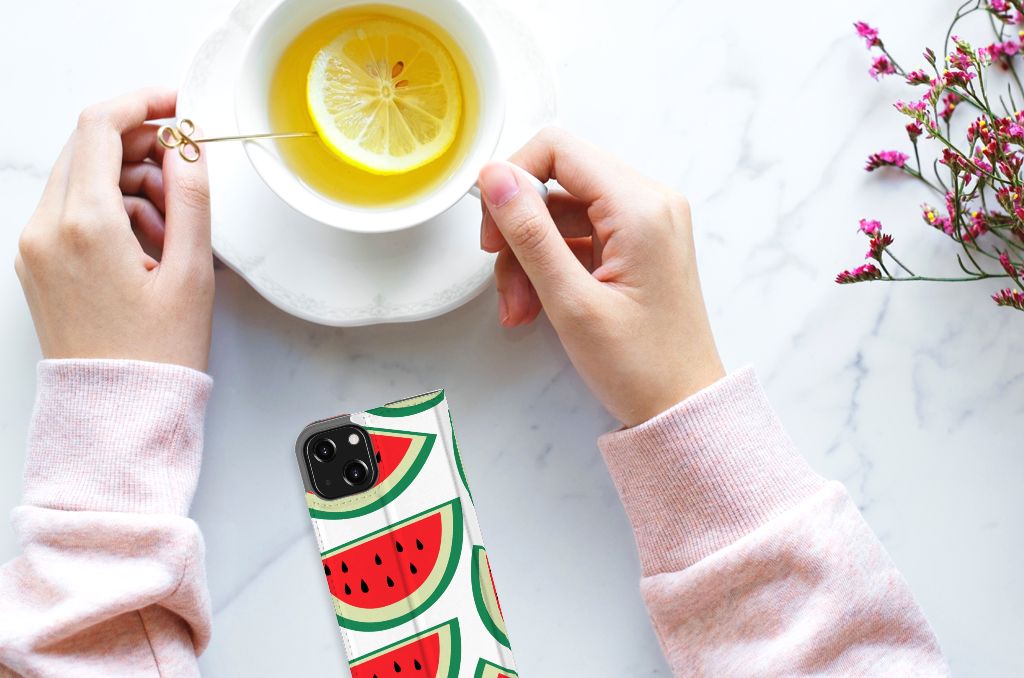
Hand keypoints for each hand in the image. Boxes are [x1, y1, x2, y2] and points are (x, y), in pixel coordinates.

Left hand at [15, 88, 213, 371]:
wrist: (117, 411)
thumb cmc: (156, 354)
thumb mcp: (191, 272)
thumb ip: (191, 198)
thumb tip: (188, 147)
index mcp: (85, 225)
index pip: (101, 127)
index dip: (143, 103)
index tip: (176, 105)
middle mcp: (47, 229)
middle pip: (88, 148)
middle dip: (141, 147)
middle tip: (185, 174)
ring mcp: (35, 246)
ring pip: (82, 178)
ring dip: (129, 182)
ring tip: (173, 228)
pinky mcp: (37, 263)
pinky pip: (72, 210)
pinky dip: (110, 210)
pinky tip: (147, 245)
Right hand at [478, 128, 723, 426]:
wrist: (683, 408)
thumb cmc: (641, 366)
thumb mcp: (571, 301)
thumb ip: (530, 233)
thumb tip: (494, 177)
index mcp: (640, 207)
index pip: (558, 149)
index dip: (513, 179)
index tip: (492, 227)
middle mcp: (649, 203)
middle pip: (557, 182)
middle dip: (519, 230)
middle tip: (502, 278)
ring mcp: (645, 224)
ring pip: (561, 213)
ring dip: (529, 257)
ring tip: (519, 309)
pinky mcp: (637, 245)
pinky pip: (578, 237)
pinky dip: (550, 267)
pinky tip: (537, 306)